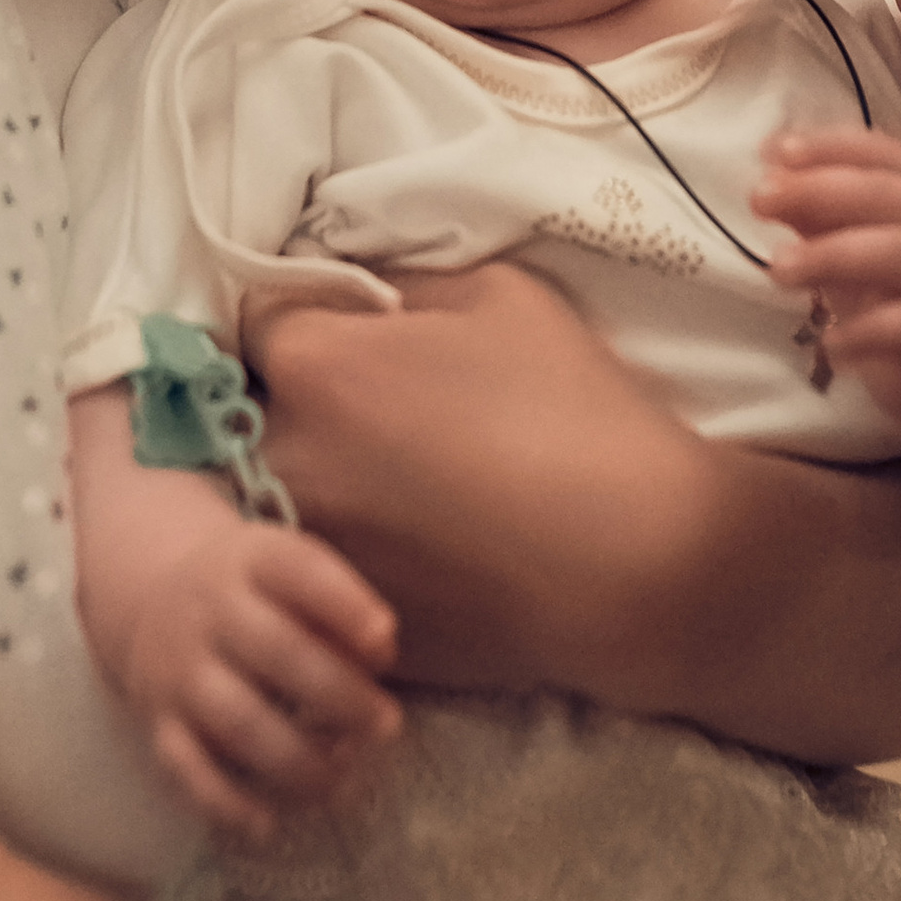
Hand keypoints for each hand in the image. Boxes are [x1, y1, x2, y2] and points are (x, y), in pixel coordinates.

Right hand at [119, 517, 399, 843]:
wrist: (150, 594)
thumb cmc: (253, 589)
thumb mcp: (288, 568)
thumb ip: (338, 603)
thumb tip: (380, 654)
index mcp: (252, 561)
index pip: (298, 569)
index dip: (344, 604)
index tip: (386, 639)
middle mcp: (210, 613)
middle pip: (276, 652)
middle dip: (339, 696)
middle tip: (387, 725)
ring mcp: (180, 670)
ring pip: (238, 721)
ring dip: (298, 758)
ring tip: (344, 776)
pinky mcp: (159, 723)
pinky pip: (188, 770)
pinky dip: (226, 804)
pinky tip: (268, 824)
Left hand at [249, 266, 728, 698]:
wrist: (638, 562)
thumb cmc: (573, 411)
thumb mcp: (498, 295)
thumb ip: (401, 284)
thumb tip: (360, 295)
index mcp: (315, 365)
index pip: (262, 318)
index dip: (314, 317)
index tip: (362, 332)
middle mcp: (285, 458)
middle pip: (264, 410)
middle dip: (313, 401)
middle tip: (395, 411)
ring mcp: (309, 549)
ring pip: (289, 491)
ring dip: (331, 478)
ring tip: (416, 486)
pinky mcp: (339, 616)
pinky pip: (326, 562)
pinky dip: (362, 547)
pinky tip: (433, 544)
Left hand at [756, 127, 900, 431]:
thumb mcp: (862, 245)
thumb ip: (821, 217)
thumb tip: (769, 183)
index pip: (882, 155)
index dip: (830, 146)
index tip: (774, 151)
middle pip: (884, 194)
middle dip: (818, 190)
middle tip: (759, 200)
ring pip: (895, 253)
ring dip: (830, 256)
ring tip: (778, 270)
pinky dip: (865, 332)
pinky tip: (828, 344)